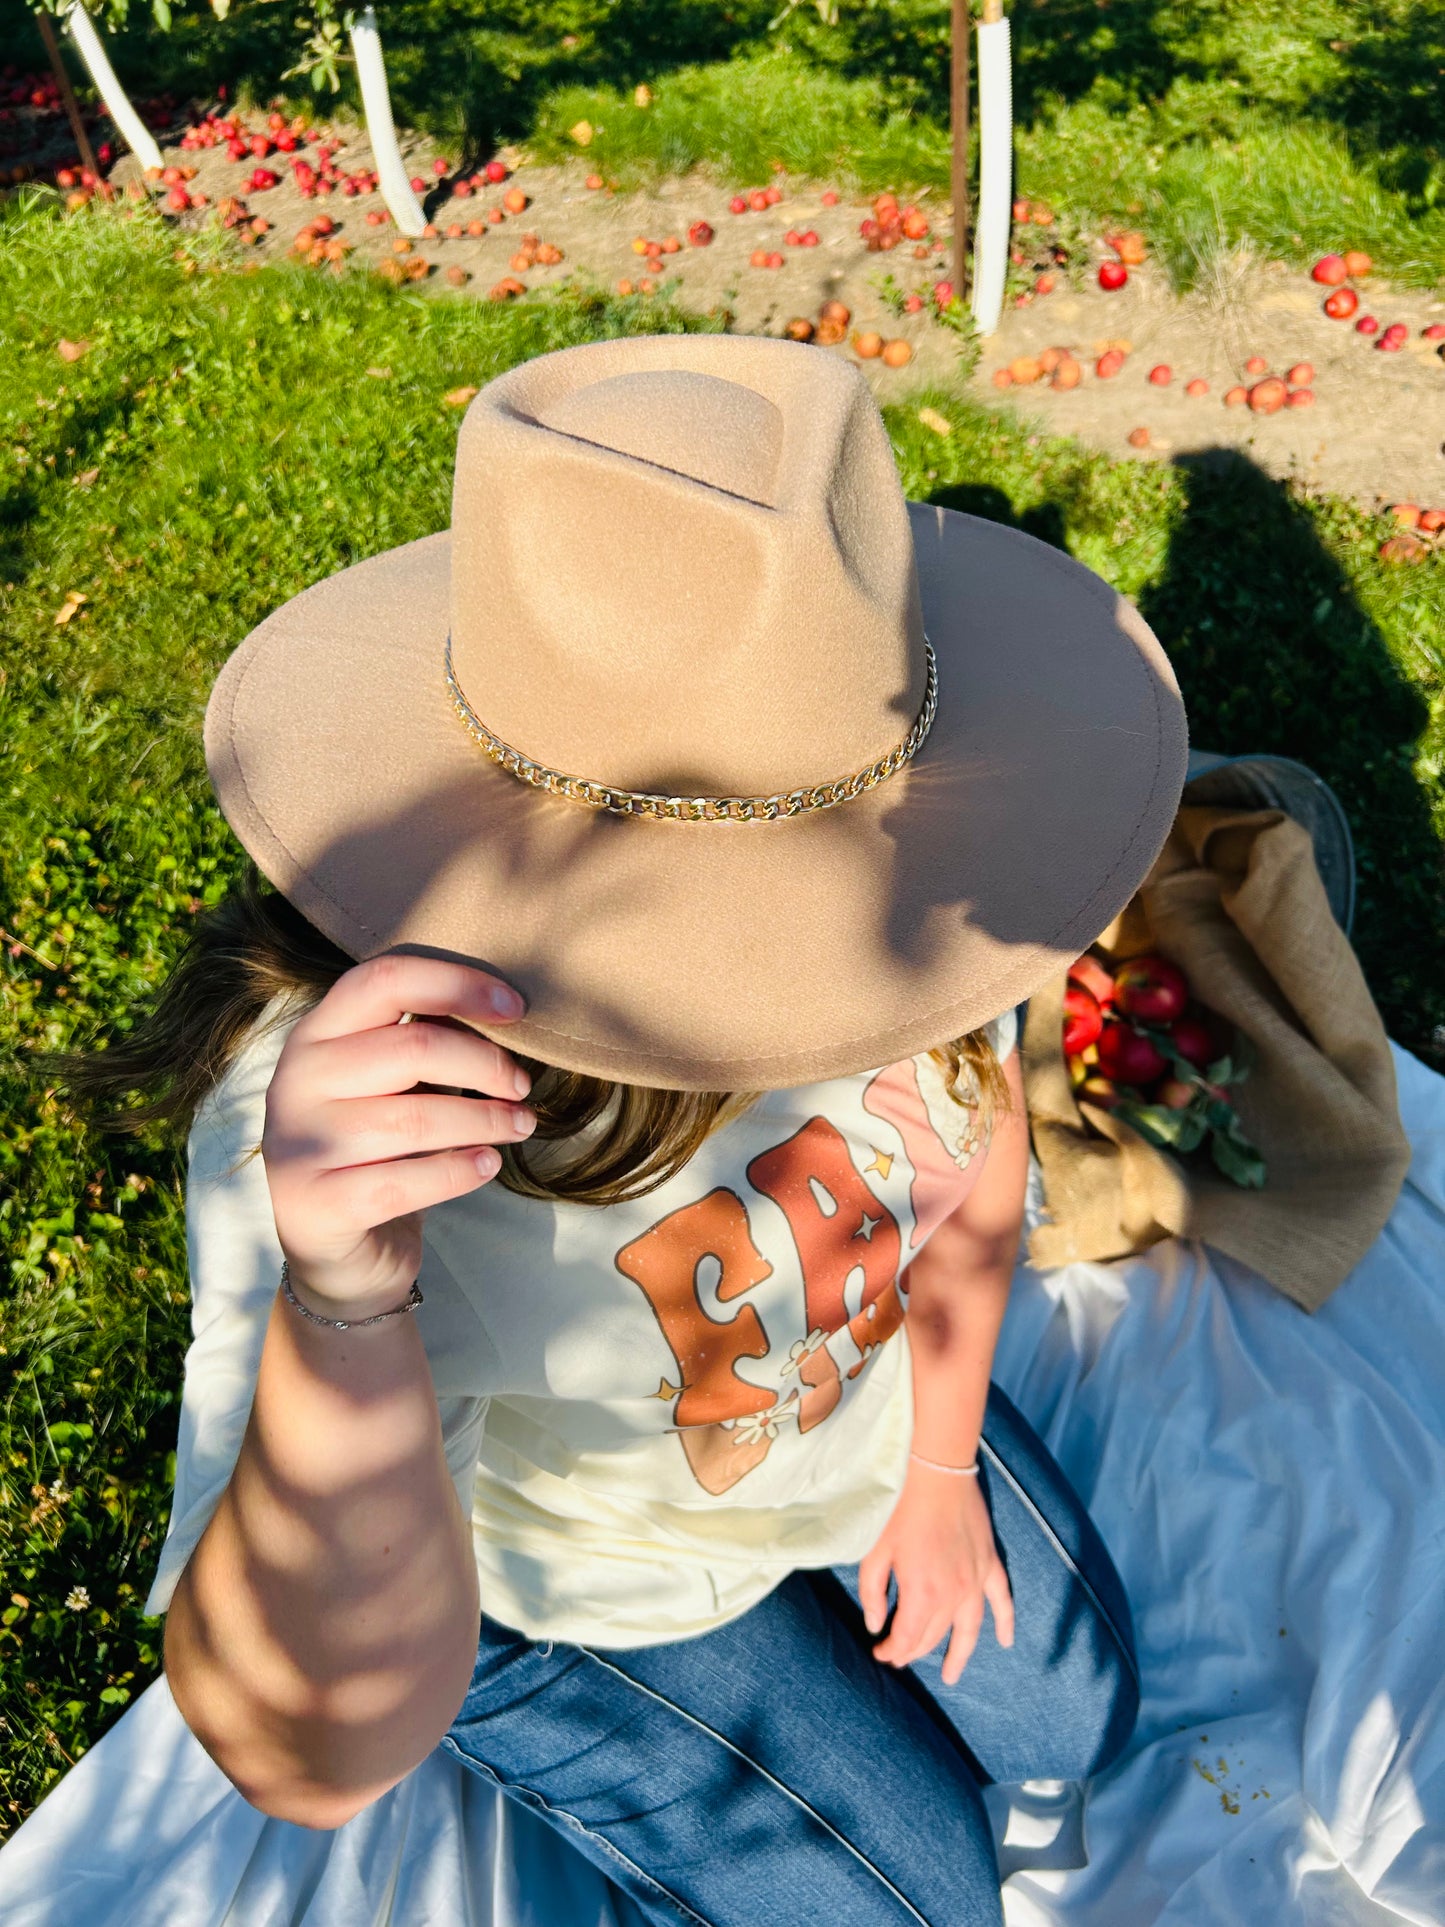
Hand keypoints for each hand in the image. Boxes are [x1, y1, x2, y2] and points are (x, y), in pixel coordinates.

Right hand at [261, 952, 533, 1321]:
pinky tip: (488, 1164)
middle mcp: (296, 1081)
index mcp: (315, 1035)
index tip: (515, 1007)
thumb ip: (424, 1044)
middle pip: (413, 1048)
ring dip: (486, 1120)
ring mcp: (300, 1143)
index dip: (456, 983)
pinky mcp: (317, 1204)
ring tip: (520, 1125)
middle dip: (486, 1065)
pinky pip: (406, 1181)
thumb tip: (502, 1009)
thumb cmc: (378, 1152)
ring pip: (417, 1118)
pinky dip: (460, 1170)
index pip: (383, 979)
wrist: (336, 1253)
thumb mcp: (390, 1088)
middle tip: (521, 1086)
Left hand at [859, 1461, 1014, 1685]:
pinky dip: (1005, 1622)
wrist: (936, 1470)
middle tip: (899, 1655)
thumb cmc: (900, 1509)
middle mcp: (954, 1595)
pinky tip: (1005, 1641)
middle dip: (914, 1650)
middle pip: (933, 1635)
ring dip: (959, 1654)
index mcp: (922, 1594)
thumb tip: (875, 1625)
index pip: (907, 1638)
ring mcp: (976, 1581)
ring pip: (969, 1629)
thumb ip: (873, 1592)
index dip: (892, 1650)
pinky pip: (1002, 1599)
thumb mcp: (875, 1551)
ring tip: (950, 1675)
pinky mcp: (989, 1563)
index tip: (879, 1652)